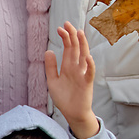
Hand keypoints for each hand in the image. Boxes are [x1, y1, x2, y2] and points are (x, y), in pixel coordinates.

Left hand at [47, 22, 99, 138]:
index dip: (65, 38)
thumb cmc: (64, 98)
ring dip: (82, 45)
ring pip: (84, 56)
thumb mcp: (52, 81)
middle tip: (67, 23)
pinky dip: (90, 65)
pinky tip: (88, 57)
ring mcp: (82, 75)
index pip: (68, 48)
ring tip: (79, 33)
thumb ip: (51, 67)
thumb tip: (48, 51)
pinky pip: (89, 73)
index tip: (60, 28)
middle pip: (75, 49)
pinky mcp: (86, 84)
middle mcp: (76, 68)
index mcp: (68, 66)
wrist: (72, 114)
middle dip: (72, 36)